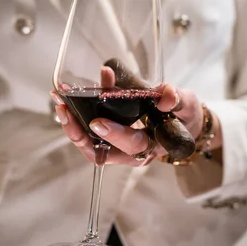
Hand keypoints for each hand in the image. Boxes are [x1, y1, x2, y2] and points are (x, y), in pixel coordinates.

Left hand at [51, 67, 203, 165]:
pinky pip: (89, 130)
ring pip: (89, 144)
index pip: (131, 144)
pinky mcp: (108, 134)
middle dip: (79, 133)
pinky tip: (67, 94)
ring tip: (59, 100)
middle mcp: (130, 151)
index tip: (98, 122)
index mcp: (152, 146)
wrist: (181, 121)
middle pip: (100, 151)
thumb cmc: (183, 116)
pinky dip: (77, 112)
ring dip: (72, 124)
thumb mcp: (186, 105)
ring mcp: (117, 145)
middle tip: (65, 110)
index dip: (115, 134)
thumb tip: (166, 97)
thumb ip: (177, 100)